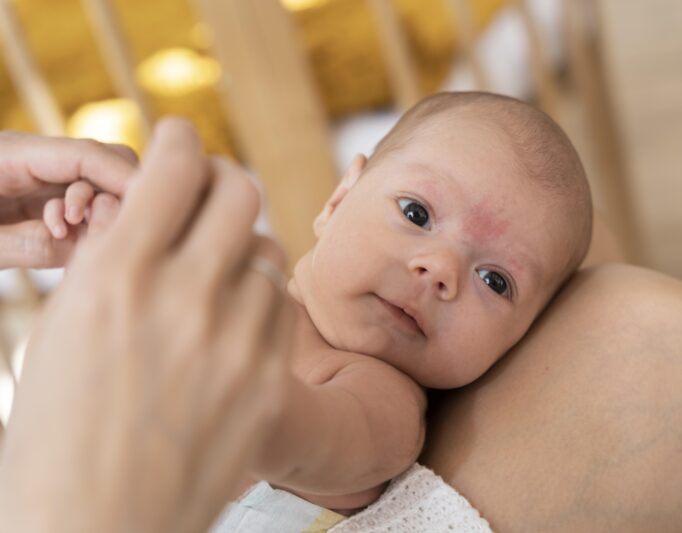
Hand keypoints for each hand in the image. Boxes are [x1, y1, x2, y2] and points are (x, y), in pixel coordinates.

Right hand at [0, 119, 293, 532]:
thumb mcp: (61, 329)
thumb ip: (112, 260)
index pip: (174, 166)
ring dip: (240, 249)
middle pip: (240, 190)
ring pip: (267, 249)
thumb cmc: (57, 432)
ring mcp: (234, 341)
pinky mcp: (268, 381)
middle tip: (207, 194)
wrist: (95, 527)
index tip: (180, 142)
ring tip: (214, 274)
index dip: (180, 140)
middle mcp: (183, 298)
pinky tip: (233, 321)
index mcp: (117, 277)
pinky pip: (281, 307)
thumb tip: (149, 208)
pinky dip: (258, 301)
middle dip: (220, 181)